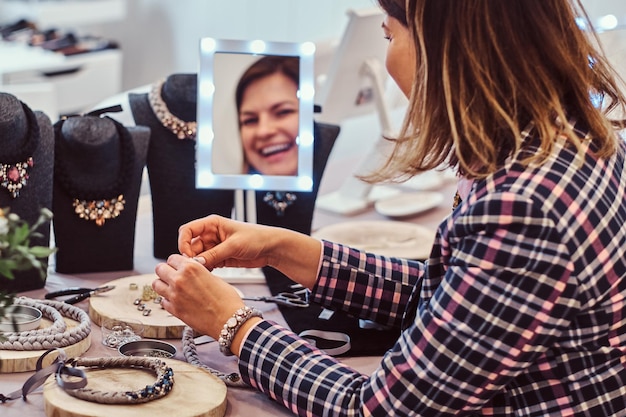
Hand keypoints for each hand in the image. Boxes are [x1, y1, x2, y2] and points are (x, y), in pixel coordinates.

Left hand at [153, 254, 244, 338]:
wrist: (228, 320)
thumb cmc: (227, 301)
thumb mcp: (214, 277)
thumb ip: (198, 272)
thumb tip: (190, 272)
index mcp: (191, 268)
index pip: (172, 258)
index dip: (176, 262)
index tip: (178, 266)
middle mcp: (179, 280)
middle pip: (160, 269)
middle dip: (166, 271)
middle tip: (172, 275)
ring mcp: (174, 295)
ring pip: (156, 284)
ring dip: (163, 284)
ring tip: (171, 287)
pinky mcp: (173, 310)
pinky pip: (162, 301)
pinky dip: (168, 300)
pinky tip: (177, 301)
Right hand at [178, 214, 323, 290]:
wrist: (271, 248)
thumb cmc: (256, 238)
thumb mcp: (233, 245)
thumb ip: (213, 254)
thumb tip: (196, 263)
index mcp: (212, 224)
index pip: (187, 230)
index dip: (183, 242)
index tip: (187, 255)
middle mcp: (211, 235)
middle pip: (190, 246)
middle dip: (190, 257)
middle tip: (195, 268)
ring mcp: (215, 247)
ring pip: (197, 257)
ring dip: (198, 265)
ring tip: (203, 273)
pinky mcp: (220, 258)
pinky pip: (206, 264)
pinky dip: (205, 270)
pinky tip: (209, 275)